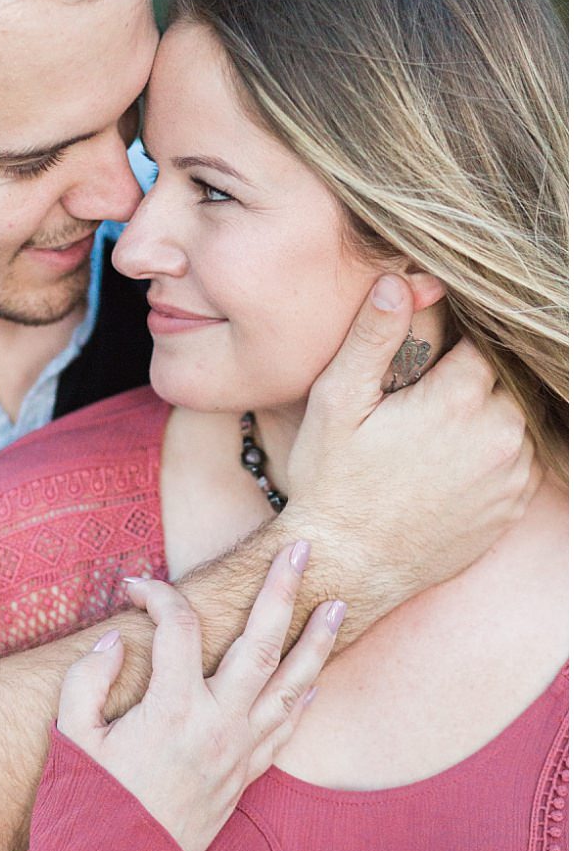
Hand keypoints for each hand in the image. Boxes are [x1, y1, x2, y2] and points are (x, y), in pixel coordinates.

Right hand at [57, 544, 342, 850]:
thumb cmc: (87, 809)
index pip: (179, 629)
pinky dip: (305, 699)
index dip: (158, 596)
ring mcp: (238, 753)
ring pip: (291, 686)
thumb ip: (86, 682)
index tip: (136, 586)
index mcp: (171, 710)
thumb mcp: (71, 740)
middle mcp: (216, 726)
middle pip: (260, 643)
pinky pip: (287, 730)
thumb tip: (114, 642)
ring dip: (317, 642)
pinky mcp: (245, 778)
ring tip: (340, 604)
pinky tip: (317, 678)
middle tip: (302, 549)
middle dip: (283, 591)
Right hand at [286, 275, 536, 610]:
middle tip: (421, 400)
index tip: (427, 357)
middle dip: (468, 379)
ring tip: (432, 434)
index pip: (482, 340)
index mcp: (459, 397)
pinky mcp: (513, 506)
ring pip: (513, 418)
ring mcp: (511, 474)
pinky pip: (517, 460)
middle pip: (502, 379)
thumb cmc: (334, 484)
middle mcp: (499, 433)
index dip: (454, 342)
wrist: (348, 567)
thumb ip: (372, 338)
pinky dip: (491, 453)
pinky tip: (447, 464)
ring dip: (483, 416)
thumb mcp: (337, 403)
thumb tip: (399, 283)